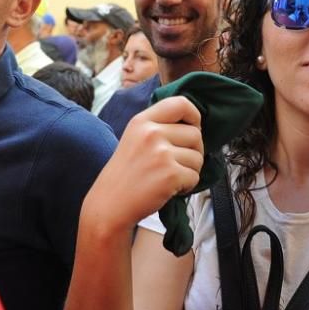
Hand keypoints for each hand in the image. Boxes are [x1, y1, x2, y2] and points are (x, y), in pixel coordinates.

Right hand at [82, 96, 203, 233]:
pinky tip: (170, 188)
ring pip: (198, 157)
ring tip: (170, 177)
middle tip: (178, 163)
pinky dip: (187, 186)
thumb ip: (159, 126)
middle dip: (194, 151)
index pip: (181, 103)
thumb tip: (194, 125)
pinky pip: (195, 176)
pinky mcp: (170, 174)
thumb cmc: (125, 175)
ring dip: (190, 170)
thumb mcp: (134, 138)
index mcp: (142, 121)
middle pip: (195, 134)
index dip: (194, 116)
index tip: (194, 128)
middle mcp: (152, 133)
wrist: (110, 205)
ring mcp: (161, 154)